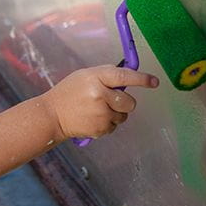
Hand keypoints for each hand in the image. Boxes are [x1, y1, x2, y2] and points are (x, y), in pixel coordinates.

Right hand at [44, 65, 158, 140]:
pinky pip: (114, 126)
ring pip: (123, 116)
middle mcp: (100, 95)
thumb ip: (105, 76)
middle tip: (110, 100)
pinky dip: (107, 123)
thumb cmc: (69, 92)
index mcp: (95, 78)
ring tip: (96, 110)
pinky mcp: (100, 129)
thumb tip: (128, 78)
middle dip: (124, 102)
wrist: (52, 115)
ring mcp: (101, 114)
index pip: (123, 76)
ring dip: (114, 113)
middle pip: (129, 102)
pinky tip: (92, 119)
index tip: (154, 81)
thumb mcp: (84, 76)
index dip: (141, 79)